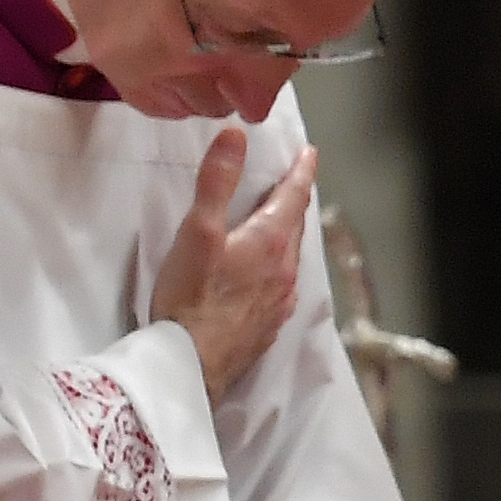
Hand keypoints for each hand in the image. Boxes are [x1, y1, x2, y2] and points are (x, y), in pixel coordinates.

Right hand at [150, 131, 313, 395]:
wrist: (191, 365)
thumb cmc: (190, 296)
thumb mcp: (197, 231)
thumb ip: (217, 182)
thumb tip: (236, 134)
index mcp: (270, 242)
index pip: (293, 197)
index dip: (301, 172)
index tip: (310, 153)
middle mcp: (284, 271)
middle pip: (294, 228)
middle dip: (292, 203)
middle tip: (288, 184)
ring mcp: (279, 302)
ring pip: (289, 259)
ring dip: (284, 237)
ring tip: (274, 226)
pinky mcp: (267, 326)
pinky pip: (280, 286)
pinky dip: (275, 268)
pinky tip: (262, 277)